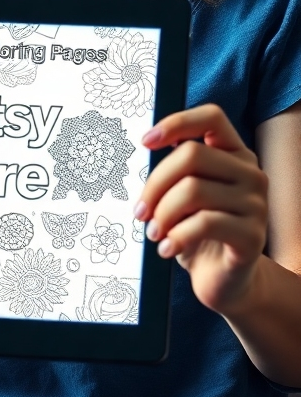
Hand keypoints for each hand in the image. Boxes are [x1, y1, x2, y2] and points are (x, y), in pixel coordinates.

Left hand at [136, 103, 268, 313]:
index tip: (145, 142)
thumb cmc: (197, 230)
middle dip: (155, 183)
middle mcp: (250, 173)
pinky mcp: (253, 236)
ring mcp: (256, 204)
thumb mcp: (183, 194)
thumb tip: (148, 143)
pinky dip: (176, 236)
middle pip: (191, 155)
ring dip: (162, 214)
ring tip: (153, 232)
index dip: (176, 122)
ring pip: (193, 190)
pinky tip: (166, 248)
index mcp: (233, 154)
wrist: (223, 278)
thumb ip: (176, 169)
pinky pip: (204, 224)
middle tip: (140, 211)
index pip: (211, 118)